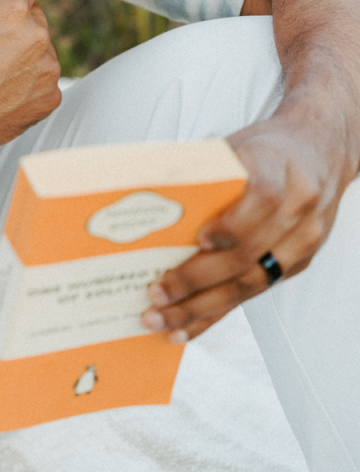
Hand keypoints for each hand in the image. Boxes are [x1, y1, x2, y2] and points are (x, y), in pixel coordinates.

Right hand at [0, 0, 61, 160]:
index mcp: (14, 9)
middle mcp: (38, 36)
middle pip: (35, 14)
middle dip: (15, 22)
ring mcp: (48, 70)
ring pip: (41, 47)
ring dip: (23, 51)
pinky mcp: (50, 97)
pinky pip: (44, 77)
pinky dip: (28, 80)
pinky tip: (0, 89)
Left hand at [141, 99, 357, 342]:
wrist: (320, 149)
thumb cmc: (268, 147)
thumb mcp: (238, 146)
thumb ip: (208, 172)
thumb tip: (151, 199)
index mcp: (279, 169)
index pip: (261, 199)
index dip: (231, 223)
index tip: (198, 240)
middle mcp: (298, 208)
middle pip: (249, 253)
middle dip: (199, 279)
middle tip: (158, 293)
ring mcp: (303, 240)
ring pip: (253, 283)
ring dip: (204, 308)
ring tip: (164, 320)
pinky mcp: (300, 262)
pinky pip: (257, 292)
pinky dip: (221, 312)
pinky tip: (190, 326)